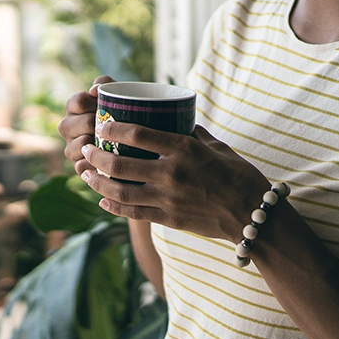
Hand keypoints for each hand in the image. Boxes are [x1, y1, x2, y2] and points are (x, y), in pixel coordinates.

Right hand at [57, 75, 114, 175]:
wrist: (131, 139)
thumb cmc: (120, 111)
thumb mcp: (115, 93)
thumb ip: (104, 84)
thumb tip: (94, 91)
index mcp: (73, 107)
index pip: (78, 101)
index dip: (94, 104)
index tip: (107, 106)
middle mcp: (67, 126)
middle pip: (83, 123)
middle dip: (101, 124)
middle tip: (116, 126)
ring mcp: (71, 147)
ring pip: (81, 145)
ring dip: (99, 144)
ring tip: (114, 142)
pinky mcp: (78, 166)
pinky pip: (82, 167)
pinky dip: (95, 165)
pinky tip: (109, 161)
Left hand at [80, 122, 270, 241]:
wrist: (253, 214)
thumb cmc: (239, 174)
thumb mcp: (216, 145)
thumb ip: (191, 133)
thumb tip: (171, 119)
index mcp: (184, 149)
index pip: (138, 134)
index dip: (114, 129)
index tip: (102, 124)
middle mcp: (172, 173)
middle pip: (121, 163)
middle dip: (97, 155)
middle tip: (87, 149)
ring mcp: (168, 198)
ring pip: (120, 190)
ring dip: (97, 182)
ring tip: (86, 173)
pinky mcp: (169, 219)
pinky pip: (133, 213)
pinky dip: (113, 207)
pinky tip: (102, 201)